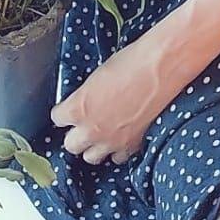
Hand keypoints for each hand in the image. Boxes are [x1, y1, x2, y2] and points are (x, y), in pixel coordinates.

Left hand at [50, 41, 161, 165]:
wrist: (161, 68)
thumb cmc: (132, 62)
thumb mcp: (99, 75)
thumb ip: (86, 95)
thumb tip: (86, 100)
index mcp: (78, 107)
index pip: (57, 119)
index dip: (64, 112)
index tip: (68, 110)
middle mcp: (91, 129)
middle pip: (71, 145)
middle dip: (76, 134)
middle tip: (83, 124)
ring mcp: (112, 141)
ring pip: (92, 157)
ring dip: (94, 146)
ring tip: (102, 133)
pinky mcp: (133, 145)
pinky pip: (118, 157)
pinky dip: (118, 149)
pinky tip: (122, 136)